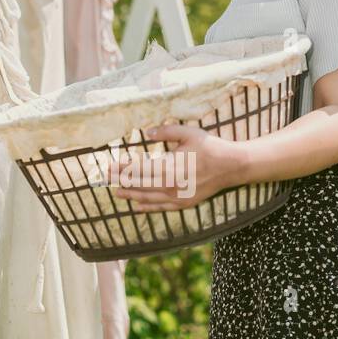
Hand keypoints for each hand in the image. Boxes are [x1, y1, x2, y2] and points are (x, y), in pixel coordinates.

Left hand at [110, 123, 243, 211]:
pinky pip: (161, 207)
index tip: (109, 165)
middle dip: (121, 180)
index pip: (138, 168)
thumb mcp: (188, 133)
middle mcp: (169, 185)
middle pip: (138, 184)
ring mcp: (176, 197)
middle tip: (106, 179)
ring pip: (147, 197)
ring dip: (131, 195)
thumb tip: (147, 132)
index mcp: (168, 167)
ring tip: (117, 192)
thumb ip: (166, 131)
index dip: (122, 167)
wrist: (231, 167)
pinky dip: (147, 207)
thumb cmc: (210, 147)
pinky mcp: (183, 203)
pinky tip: (137, 206)